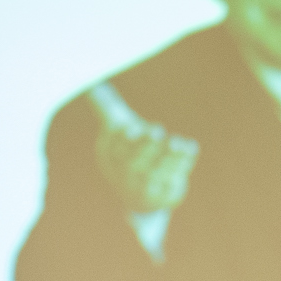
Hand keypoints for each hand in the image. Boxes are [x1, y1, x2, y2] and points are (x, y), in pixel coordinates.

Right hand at [88, 90, 198, 214]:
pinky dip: (182, 165)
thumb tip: (90, 83)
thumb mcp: (118, 128)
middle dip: (146, 147)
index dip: (124, 140)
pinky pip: (172, 182)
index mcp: (109, 160)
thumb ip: (106, 106)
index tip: (133, 128)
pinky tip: (190, 148)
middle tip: (157, 132)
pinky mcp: (163, 198)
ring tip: (178, 143)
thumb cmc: (129, 150)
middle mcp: (123, 178)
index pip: (114, 150)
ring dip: (168, 157)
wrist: (141, 195)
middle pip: (133, 163)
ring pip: (155, 173)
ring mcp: (142, 191)